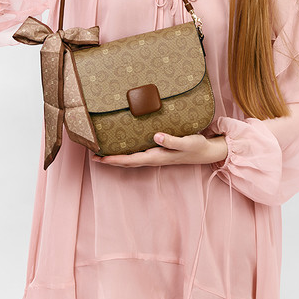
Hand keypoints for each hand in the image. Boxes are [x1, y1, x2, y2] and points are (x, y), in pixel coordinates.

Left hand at [90, 133, 227, 167]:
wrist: (206, 152)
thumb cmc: (196, 147)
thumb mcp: (186, 142)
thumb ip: (171, 140)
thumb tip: (155, 137)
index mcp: (156, 157)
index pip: (130, 160)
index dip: (113, 159)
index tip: (99, 158)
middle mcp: (153, 158)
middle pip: (126, 162)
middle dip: (109, 160)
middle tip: (92, 156)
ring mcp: (155, 156)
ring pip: (131, 159)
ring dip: (116, 157)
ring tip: (102, 152)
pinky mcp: (158, 152)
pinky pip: (138, 154)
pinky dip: (127, 152)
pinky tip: (123, 146)